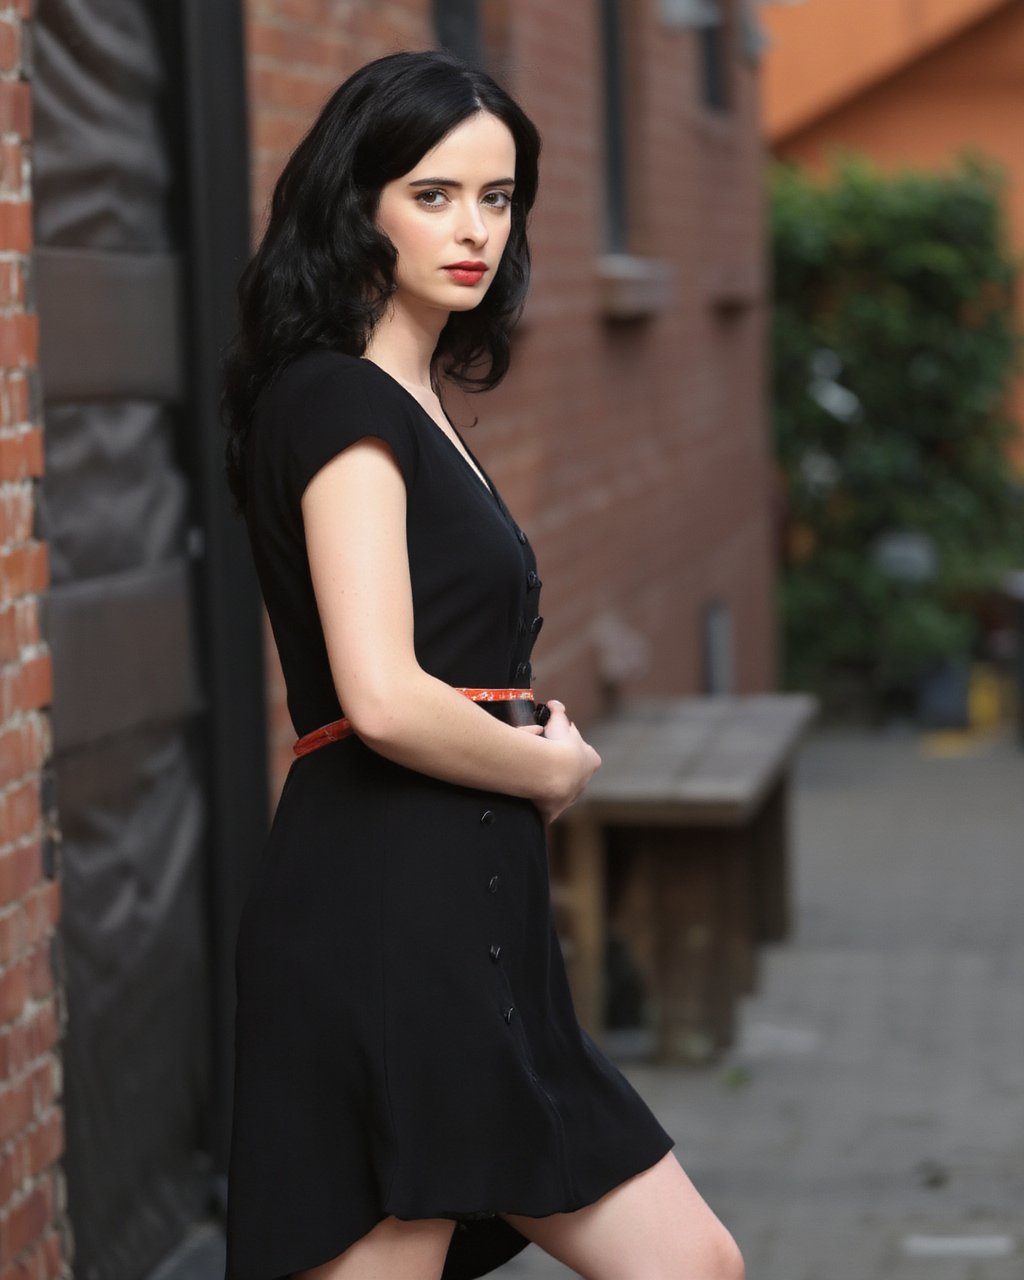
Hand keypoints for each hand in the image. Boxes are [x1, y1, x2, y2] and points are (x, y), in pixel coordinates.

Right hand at [533, 699, 601, 823]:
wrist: (553, 773)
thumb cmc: (558, 746)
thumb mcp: (559, 722)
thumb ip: (558, 712)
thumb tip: (554, 703)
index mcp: (590, 761)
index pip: (583, 752)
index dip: (569, 746)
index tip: (557, 741)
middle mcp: (582, 782)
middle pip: (571, 773)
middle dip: (559, 767)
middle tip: (541, 759)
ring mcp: (568, 799)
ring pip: (558, 792)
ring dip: (546, 786)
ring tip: (529, 777)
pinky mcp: (551, 812)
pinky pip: (541, 809)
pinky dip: (534, 804)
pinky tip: (523, 798)